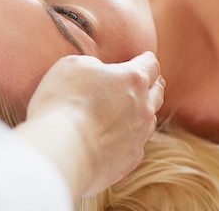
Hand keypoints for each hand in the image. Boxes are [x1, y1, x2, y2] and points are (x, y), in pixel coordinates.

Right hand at [24, 52, 164, 196]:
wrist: (61, 151)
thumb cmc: (63, 102)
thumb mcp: (73, 65)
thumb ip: (94, 64)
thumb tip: (99, 72)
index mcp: (134, 79)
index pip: (151, 64)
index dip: (145, 59)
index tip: (141, 58)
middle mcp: (143, 107)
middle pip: (157, 92)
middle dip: (152, 84)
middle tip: (145, 82)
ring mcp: (139, 136)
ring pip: (150, 120)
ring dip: (142, 113)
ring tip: (131, 111)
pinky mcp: (130, 160)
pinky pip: (137, 146)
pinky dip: (129, 140)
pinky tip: (117, 141)